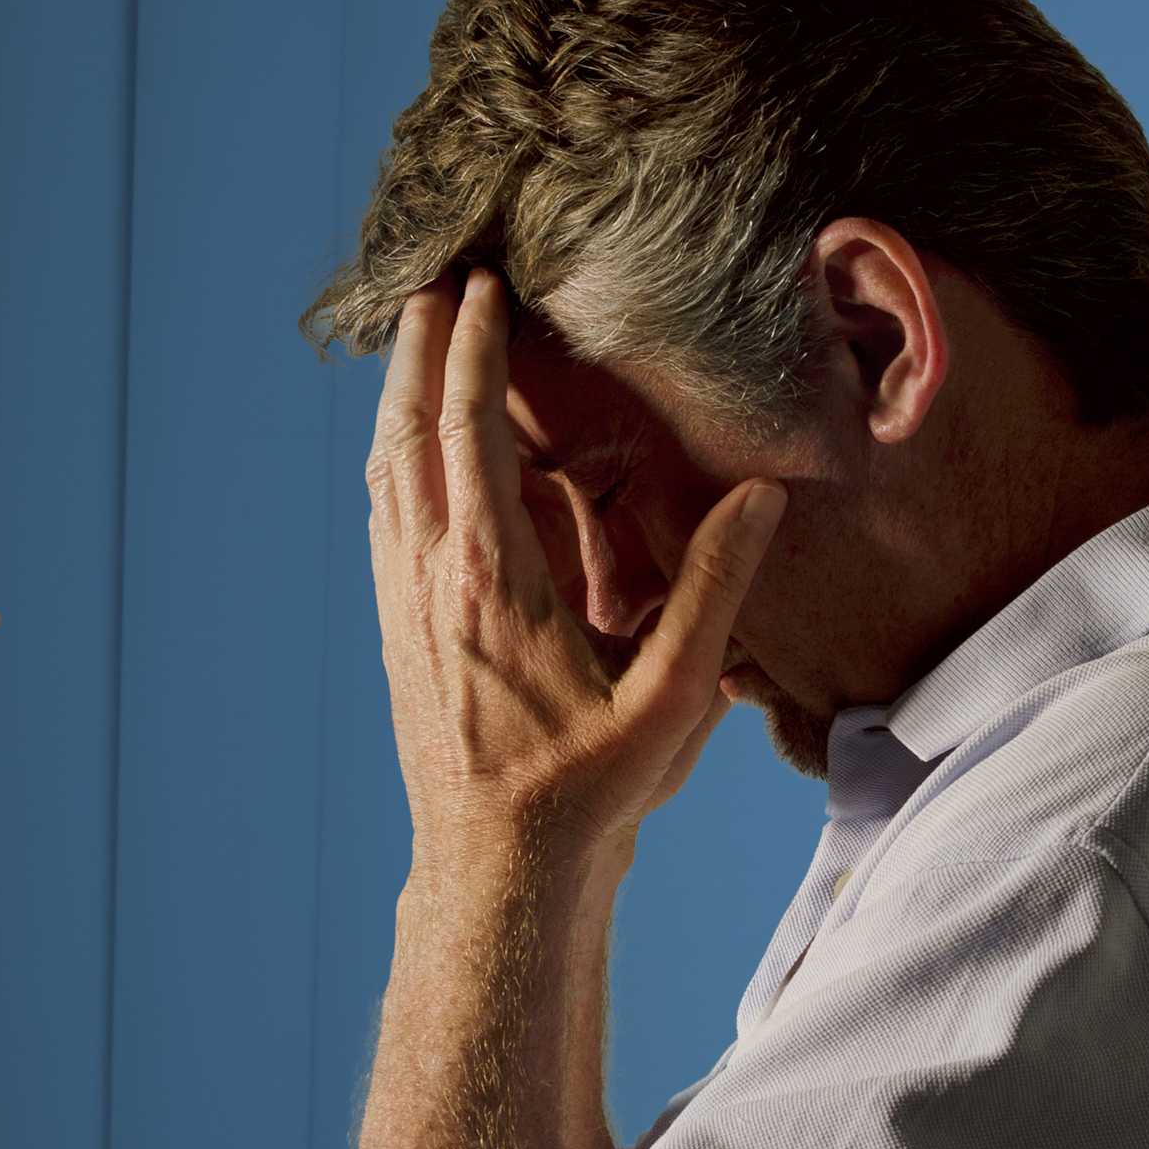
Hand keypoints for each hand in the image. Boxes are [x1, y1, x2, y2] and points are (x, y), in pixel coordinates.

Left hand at [368, 271, 781, 871]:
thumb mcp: (672, 698)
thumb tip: (762, 497)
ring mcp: (405, 607)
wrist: (497, 870)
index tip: (481, 284)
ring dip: (400, 400)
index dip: (474, 350)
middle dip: (420, 350)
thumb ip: (716, 590)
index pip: (469, 433)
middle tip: (434, 278)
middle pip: (408, 435)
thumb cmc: (588, 792)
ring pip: (386, 476)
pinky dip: (396, 463)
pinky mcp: (398, 633)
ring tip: (416, 338)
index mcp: (491, 580)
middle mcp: (431, 582)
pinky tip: (408, 449)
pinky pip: (388, 522)